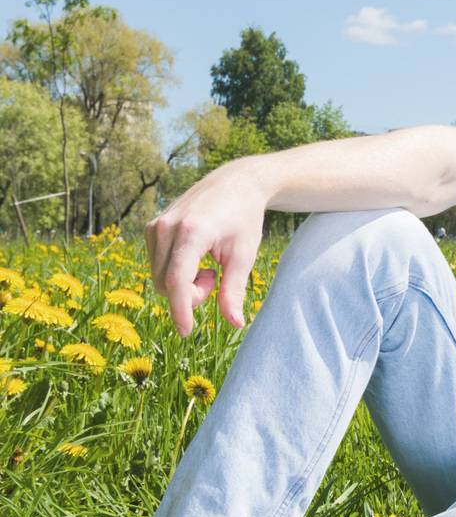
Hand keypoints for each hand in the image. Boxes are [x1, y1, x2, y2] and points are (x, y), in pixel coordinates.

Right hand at [144, 165, 264, 336]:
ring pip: (159, 278)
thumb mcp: (244, 256)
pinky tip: (195, 258)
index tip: (187, 332)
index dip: (180, 310)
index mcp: (191, 232)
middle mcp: (166, 227)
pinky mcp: (151, 227)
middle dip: (190, 294)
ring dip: (182, 283)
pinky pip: (156, 265)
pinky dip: (174, 271)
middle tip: (215, 277)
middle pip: (166, 284)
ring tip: (207, 265)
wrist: (236, 184)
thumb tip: (235, 324)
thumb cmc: (244, 220)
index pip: (177, 281)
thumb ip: (234, 291)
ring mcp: (155, 226)